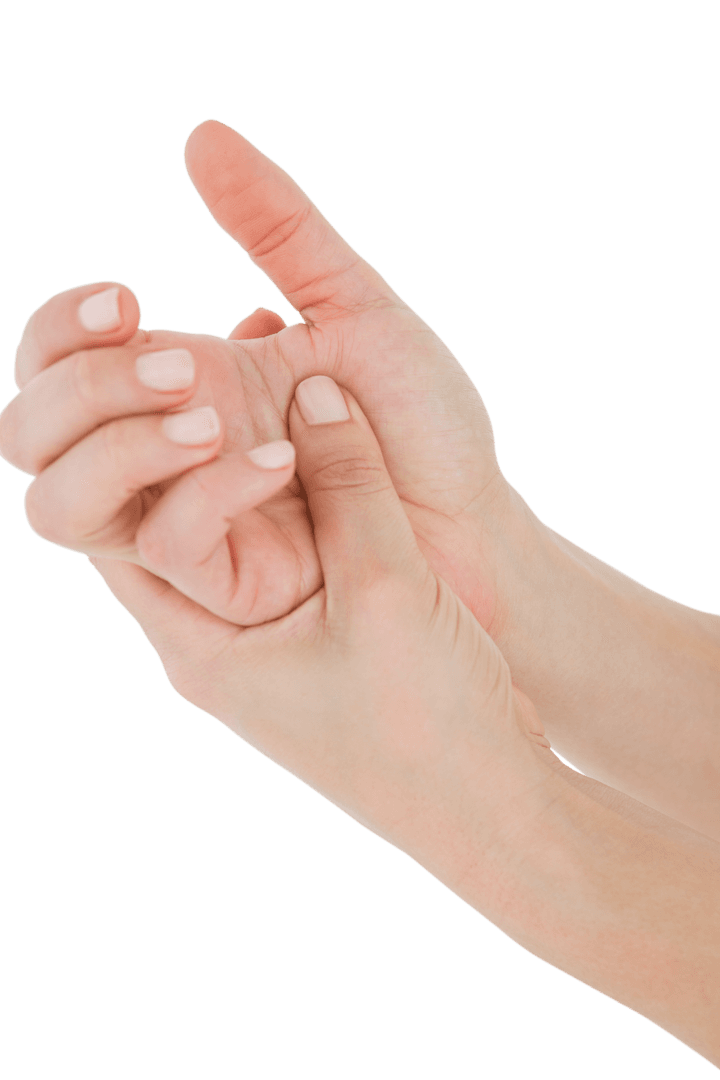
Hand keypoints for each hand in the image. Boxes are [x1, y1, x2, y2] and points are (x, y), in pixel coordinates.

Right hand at [2, 118, 507, 629]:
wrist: (471, 512)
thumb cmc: (419, 417)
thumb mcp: (353, 304)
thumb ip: (278, 226)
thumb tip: (201, 136)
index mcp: (179, 383)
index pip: (53, 361)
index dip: (60, 329)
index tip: (127, 298)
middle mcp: (164, 453)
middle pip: (28, 432)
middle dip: (84, 385)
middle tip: (185, 363)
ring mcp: (188, 517)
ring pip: (60, 506)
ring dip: (116, 444)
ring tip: (211, 414)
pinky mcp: (225, 579)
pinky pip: (164, 545)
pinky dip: (207, 492)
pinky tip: (282, 460)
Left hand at [83, 376, 554, 864]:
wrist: (495, 803)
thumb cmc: (429, 720)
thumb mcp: (386, 587)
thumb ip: (350, 483)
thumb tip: (315, 388)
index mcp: (205, 648)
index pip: (133, 537)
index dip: (156, 463)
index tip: (223, 414)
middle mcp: (224, 646)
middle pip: (180, 528)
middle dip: (201, 458)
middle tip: (233, 389)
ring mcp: (273, 644)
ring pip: (246, 536)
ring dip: (264, 476)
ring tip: (289, 406)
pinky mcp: (320, 637)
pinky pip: (299, 550)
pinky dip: (310, 500)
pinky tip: (337, 452)